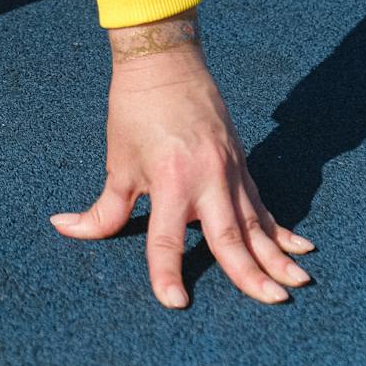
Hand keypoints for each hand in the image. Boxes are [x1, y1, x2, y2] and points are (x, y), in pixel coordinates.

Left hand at [52, 11, 313, 308]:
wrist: (166, 63)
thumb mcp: (117, 163)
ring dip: (277, 256)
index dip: (167, 272)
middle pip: (229, 236)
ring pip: (256, 223)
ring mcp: (230, 171)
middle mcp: (207, 178)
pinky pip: (262, 204)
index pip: (167, 238)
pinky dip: (280, 228)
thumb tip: (64, 228)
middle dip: (251, 273)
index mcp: (170, 179)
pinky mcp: (241, 165)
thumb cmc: (135, 112)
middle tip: (274, 301)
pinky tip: (301, 248)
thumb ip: (101, 209)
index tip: (175, 303)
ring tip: (299, 283)